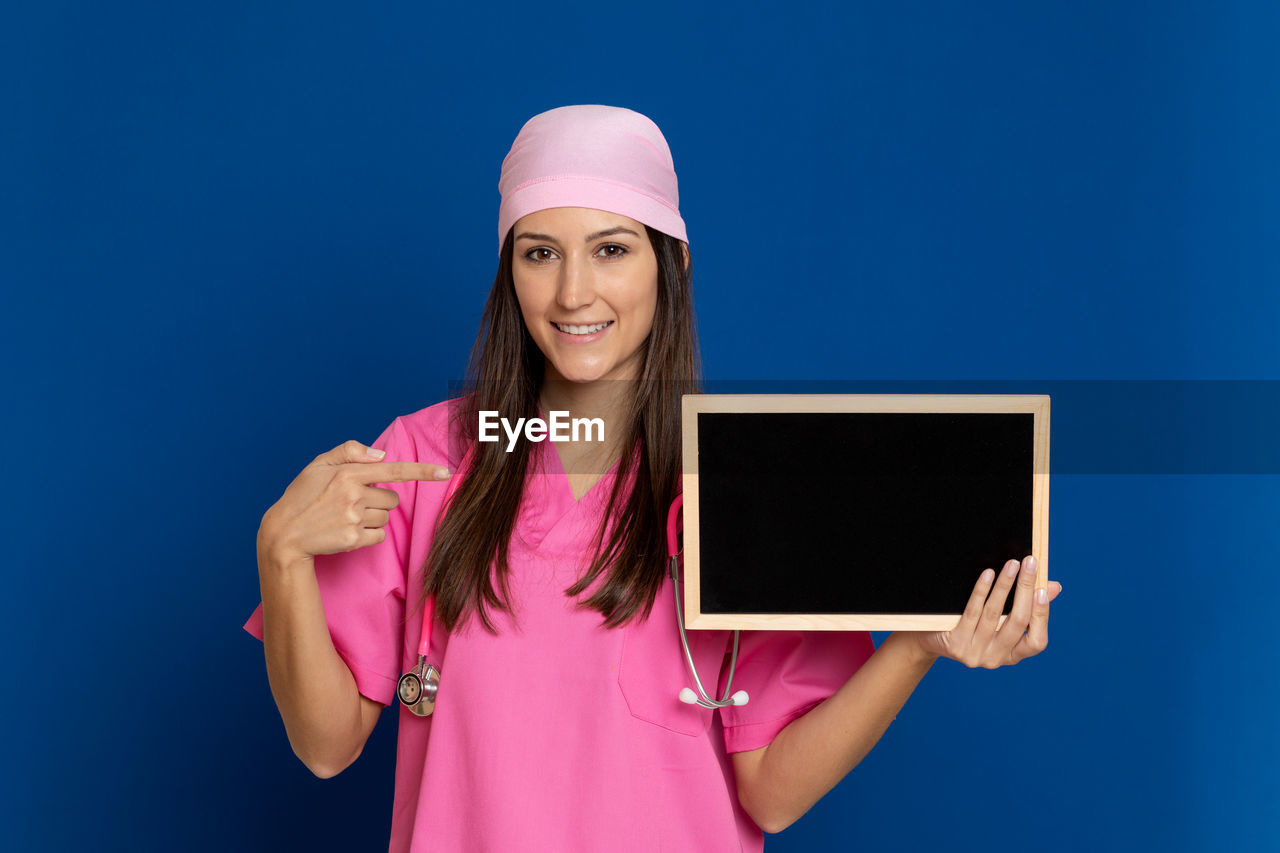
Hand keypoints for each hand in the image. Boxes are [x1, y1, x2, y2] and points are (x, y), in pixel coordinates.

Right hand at [257, 439, 450, 564]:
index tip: (446, 472)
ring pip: (386, 517)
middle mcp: (353, 494)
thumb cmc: (301, 496)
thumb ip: (349, 451)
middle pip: (392, 498)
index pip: (393, 469)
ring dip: (373, 517)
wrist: (283, 534)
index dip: (422, 472)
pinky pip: (379, 535)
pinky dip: (369, 534)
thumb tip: (382, 454)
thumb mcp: (318, 465)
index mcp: (348, 472)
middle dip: (379, 500)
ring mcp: (354, 518)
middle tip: (352, 502)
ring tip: (345, 516)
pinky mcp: (353, 539)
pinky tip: (347, 531)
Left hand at [913, 555, 1061, 667]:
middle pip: (1017, 623)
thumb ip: (1026, 606)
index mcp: (1012, 655)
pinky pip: (972, 612)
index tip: (1043, 589)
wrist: (930, 639)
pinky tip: (988, 574)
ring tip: (1011, 564)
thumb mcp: (999, 619)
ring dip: (1005, 586)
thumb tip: (1052, 587)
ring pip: (995, 615)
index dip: (1041, 616)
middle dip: (1025, 589)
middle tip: (1029, 564)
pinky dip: (981, 591)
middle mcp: (996, 659)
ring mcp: (975, 653)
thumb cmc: (971, 626)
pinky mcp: (956, 644)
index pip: (1037, 642)